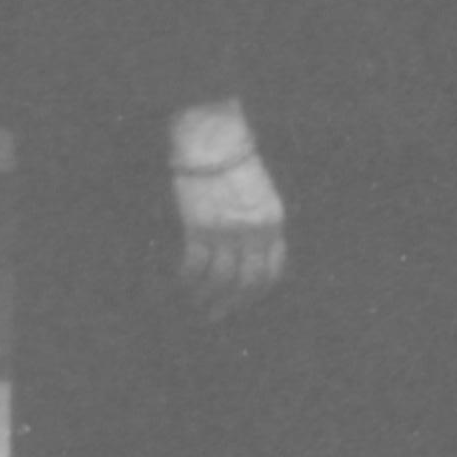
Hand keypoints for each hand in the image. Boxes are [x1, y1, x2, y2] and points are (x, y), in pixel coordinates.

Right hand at [168, 101, 285, 320]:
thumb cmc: (235, 168)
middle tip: (215, 315)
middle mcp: (255, 229)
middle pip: (247, 282)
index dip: (255, 294)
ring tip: (196, 300)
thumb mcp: (262, 198)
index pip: (271, 271)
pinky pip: (195, 265)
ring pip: (219, 279)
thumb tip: (249, 263)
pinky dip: (188, 279)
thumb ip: (261, 228)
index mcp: (274, 222)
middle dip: (231, 304)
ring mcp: (228, 229)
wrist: (215, 141)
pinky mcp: (201, 225)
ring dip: (206, 295)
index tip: (240, 304)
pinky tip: (182, 281)